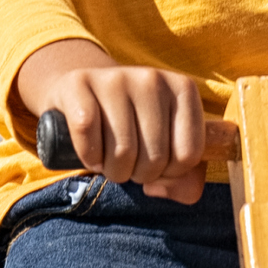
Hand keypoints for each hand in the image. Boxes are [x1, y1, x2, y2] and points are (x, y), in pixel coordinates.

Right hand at [11, 42, 208, 204]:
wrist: (87, 91)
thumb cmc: (135, 127)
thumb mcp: (169, 148)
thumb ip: (185, 181)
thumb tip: (156, 189)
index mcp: (183, 90)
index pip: (188, 155)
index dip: (170, 173)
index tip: (157, 162)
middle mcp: (152, 79)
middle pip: (155, 157)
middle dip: (139, 175)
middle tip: (130, 163)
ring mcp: (115, 78)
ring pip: (122, 151)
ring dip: (114, 171)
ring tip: (111, 160)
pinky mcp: (80, 82)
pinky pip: (87, 132)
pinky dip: (88, 156)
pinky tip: (92, 154)